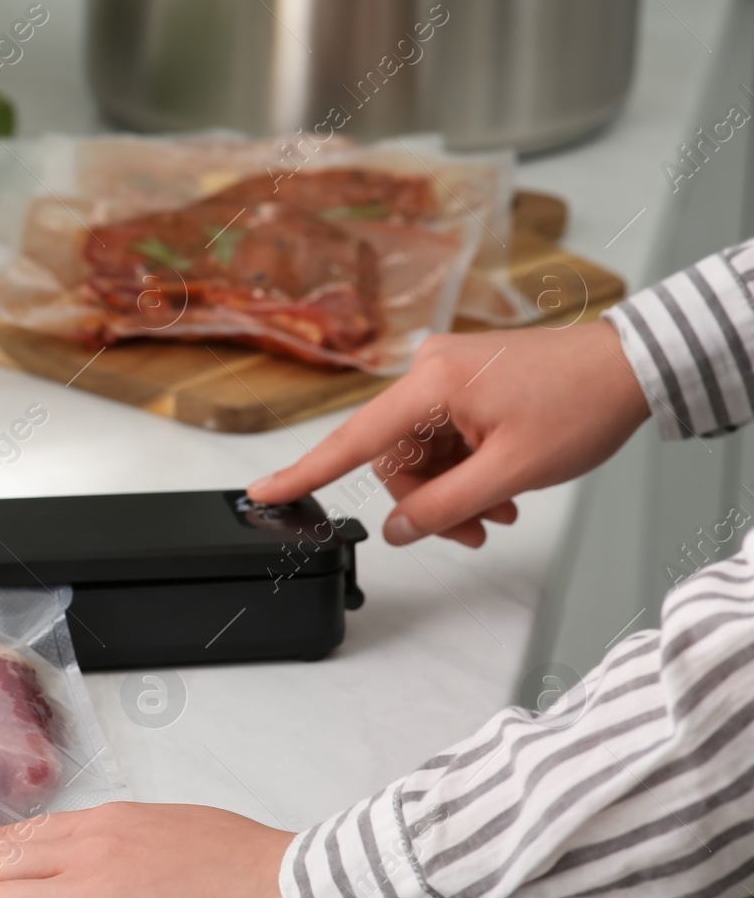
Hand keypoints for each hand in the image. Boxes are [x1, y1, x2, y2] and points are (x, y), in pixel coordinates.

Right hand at [247, 321, 651, 546]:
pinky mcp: (466, 378)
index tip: (263, 494)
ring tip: (499, 512)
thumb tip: (397, 530)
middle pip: (395, 456)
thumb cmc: (583, 404)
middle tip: (473, 531)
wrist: (633, 366)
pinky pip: (444, 435)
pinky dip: (465, 466)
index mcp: (431, 384)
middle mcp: (429, 369)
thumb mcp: (511, 471)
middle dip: (427, 499)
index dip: (305, 474)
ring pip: (421, 451)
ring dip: (452, 488)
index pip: (353, 441)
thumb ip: (445, 506)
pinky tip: (500, 487)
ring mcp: (447, 371)